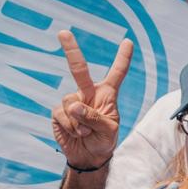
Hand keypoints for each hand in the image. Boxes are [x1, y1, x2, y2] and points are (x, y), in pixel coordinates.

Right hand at [51, 31, 132, 170]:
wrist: (88, 156)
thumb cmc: (104, 140)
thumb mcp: (108, 130)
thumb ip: (94, 117)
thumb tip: (74, 105)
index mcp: (107, 94)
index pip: (117, 73)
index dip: (123, 58)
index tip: (128, 42)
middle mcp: (88, 93)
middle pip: (79, 69)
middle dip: (71, 50)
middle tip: (63, 32)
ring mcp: (72, 101)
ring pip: (71, 103)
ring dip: (79, 122)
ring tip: (86, 131)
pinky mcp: (59, 112)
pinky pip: (62, 114)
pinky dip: (70, 127)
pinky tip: (76, 133)